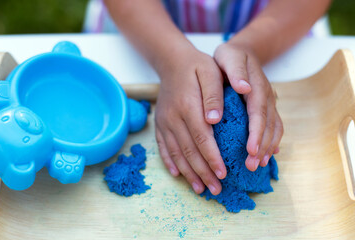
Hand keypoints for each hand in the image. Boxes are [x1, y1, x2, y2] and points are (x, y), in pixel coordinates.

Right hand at [155, 46, 226, 194]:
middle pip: (189, 151)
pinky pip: (164, 147)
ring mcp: (164, 123)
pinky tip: (178, 175)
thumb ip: (214, 95)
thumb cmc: (196, 67)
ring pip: (176, 153)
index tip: (223, 174)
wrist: (171, 62)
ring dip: (189, 173)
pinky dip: (171, 163)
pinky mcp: (160, 125)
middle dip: (203, 172)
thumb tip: (215, 120)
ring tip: (200, 189)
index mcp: (188, 106)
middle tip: (216, 189)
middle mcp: (173, 118)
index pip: (202, 139)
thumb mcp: (210, 72)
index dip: (212, 158)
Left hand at [214, 42, 283, 170]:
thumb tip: (243, 88)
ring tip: (258, 165)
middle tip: (252, 165)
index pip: (258, 113)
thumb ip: (236, 70)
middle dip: (262, 147)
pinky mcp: (266, 108)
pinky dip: (272, 141)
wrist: (243, 52)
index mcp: (256, 86)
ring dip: (268, 147)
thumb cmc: (230, 56)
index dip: (257, 132)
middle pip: (268, 125)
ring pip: (274, 128)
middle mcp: (266, 97)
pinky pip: (274, 126)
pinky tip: (267, 155)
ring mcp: (268, 103)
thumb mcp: (229, 56)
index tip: (251, 150)